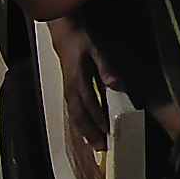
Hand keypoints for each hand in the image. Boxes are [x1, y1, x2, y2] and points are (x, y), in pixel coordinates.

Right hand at [47, 19, 117, 148]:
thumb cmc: (80, 39)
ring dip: (84, 131)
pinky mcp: (68, 90)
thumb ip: (105, 66)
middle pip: (79, 115)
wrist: (63, 31)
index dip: (97, 118)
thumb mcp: (95, 48)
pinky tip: (86, 132)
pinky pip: (73, 111)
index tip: (107, 132)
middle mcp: (71, 88)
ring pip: (74, 115)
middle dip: (89, 132)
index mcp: (77, 79)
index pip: (89, 103)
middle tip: (100, 147)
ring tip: (94, 145)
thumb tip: (116, 84)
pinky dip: (80, 124)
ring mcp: (68, 90)